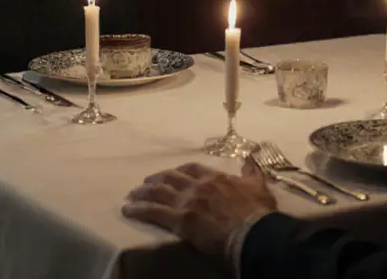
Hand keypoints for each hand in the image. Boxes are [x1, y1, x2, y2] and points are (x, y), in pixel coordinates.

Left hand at [122, 155, 277, 256]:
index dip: (179, 170)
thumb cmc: (257, 212)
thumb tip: (251, 156)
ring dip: (142, 193)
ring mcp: (187, 201)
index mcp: (214, 178)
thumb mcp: (258, 187)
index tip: (171, 173)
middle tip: (145, 183)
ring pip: (157, 192)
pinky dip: (138, 210)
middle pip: (170, 177)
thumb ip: (252, 172)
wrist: (252, 231)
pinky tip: (128, 210)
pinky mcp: (179, 220)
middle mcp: (197, 186)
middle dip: (155, 179)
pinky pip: (153, 212)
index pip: (191, 168)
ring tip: (131, 196)